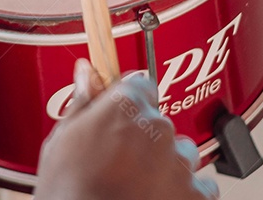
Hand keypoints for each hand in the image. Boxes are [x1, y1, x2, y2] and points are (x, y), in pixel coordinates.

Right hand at [33, 59, 219, 199]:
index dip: (129, 102)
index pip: (140, 85)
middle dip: (145, 138)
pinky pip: (201, 186)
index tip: (122, 114)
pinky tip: (158, 198)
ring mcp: (179, 163)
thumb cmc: (69, 189)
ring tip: (140, 185)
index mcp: (124, 107)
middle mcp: (157, 128)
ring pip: (181, 153)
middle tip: (121, 161)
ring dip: (166, 164)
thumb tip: (86, 74)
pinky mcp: (196, 195)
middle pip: (159, 123)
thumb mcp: (61, 140)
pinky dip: (185, 192)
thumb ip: (82, 103)